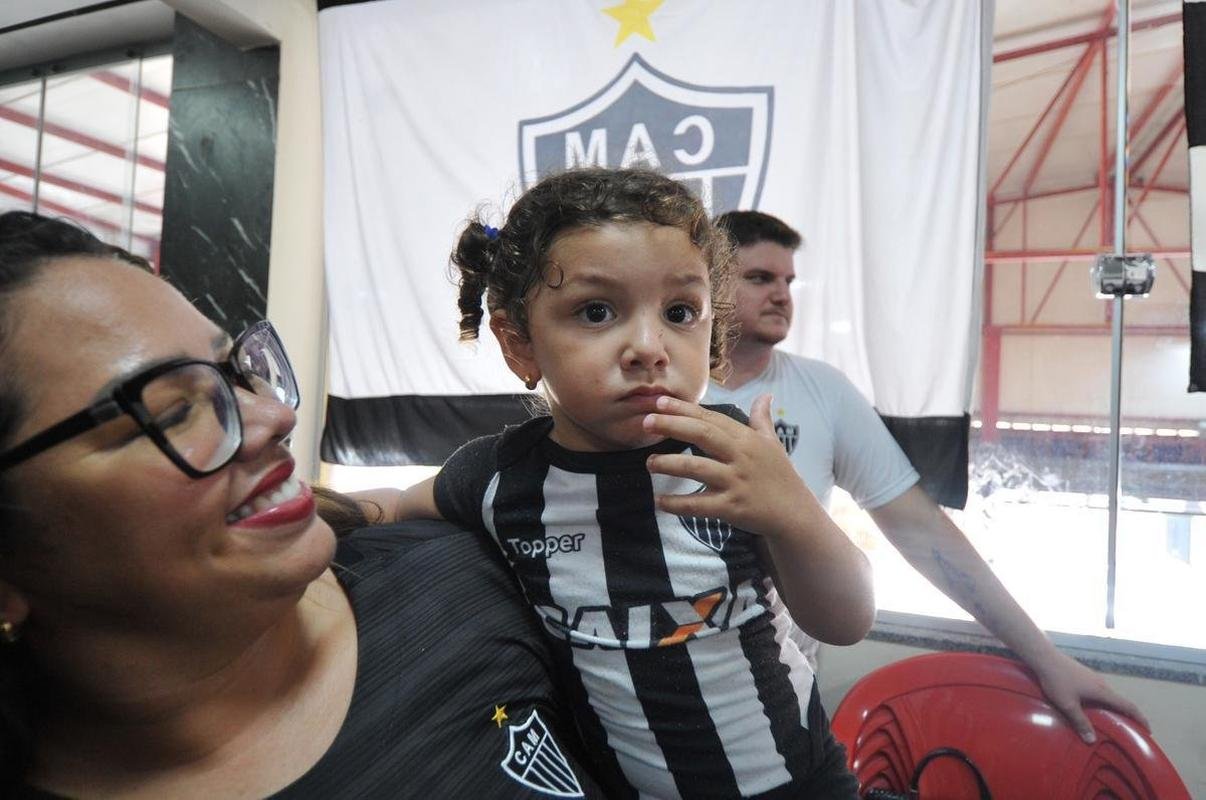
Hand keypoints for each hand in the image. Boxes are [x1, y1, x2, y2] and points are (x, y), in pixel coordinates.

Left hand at [643, 394, 820, 537]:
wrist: (795, 513)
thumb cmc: (780, 476)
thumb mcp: (773, 444)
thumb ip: (762, 419)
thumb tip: (764, 395)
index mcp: (746, 439)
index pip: (711, 419)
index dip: (684, 409)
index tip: (659, 402)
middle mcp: (740, 457)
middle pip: (703, 435)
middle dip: (673, 426)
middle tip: (647, 422)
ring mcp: (736, 482)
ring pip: (697, 468)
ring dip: (669, 464)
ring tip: (649, 463)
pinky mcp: (732, 508)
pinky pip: (700, 505)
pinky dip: (678, 504)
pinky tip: (660, 502)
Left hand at [1033, 649, 1149, 743]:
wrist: (1045, 657)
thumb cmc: (1056, 681)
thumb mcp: (1067, 704)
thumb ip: (1080, 722)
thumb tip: (1092, 741)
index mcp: (1102, 691)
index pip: (1128, 706)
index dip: (1140, 718)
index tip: (1148, 730)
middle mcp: (1102, 683)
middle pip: (1120, 701)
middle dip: (1129, 715)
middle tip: (1132, 729)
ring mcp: (1093, 677)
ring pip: (1109, 695)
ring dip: (1116, 708)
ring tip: (1115, 721)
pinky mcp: (1084, 674)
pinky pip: (1100, 691)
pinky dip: (1105, 701)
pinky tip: (1096, 707)